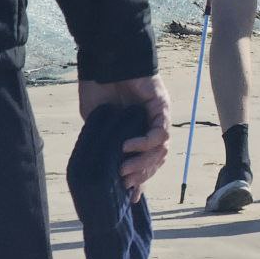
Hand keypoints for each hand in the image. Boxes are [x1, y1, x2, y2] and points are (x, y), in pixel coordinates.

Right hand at [78, 75, 170, 203]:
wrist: (105, 60)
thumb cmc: (98, 89)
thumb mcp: (97, 123)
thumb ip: (104, 143)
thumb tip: (106, 170)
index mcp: (137, 132)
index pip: (146, 161)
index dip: (140, 180)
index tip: (129, 198)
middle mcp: (151, 125)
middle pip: (157, 159)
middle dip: (141, 175)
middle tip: (123, 181)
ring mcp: (158, 116)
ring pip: (162, 149)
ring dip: (144, 163)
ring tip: (124, 168)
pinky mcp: (160, 106)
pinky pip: (159, 131)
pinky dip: (145, 143)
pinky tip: (127, 146)